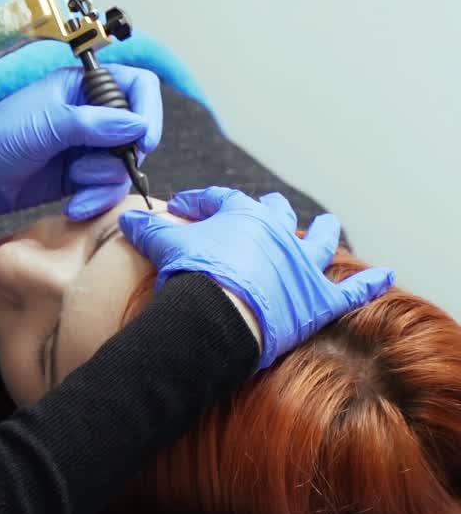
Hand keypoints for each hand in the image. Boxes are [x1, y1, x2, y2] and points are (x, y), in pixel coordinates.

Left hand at [0, 65, 161, 257]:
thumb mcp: (46, 125)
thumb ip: (93, 123)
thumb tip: (137, 125)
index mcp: (79, 86)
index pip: (135, 84)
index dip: (147, 109)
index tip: (142, 140)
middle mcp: (88, 113)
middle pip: (137, 131)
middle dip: (122, 156)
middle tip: (95, 168)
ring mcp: (85, 146)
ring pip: (123, 165)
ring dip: (103, 182)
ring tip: (74, 184)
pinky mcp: (79, 176)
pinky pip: (106, 188)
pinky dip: (95, 199)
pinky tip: (72, 204)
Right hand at [118, 187, 395, 368]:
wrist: (223, 315)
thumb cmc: (195, 275)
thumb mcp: (164, 244)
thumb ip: (148, 227)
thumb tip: (127, 216)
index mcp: (240, 214)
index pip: (218, 199)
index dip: (199, 202)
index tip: (182, 208)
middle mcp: (276, 231)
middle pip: (273, 212)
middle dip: (266, 211)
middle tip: (258, 213)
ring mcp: (301, 264)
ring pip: (318, 241)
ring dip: (321, 233)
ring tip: (326, 225)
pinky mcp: (320, 299)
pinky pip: (353, 291)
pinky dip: (371, 282)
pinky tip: (386, 274)